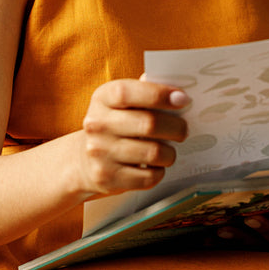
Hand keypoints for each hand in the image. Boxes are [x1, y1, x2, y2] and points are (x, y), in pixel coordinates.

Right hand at [75, 78, 188, 195]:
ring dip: (169, 153)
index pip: (129, 93)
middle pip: (149, 124)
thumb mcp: (121, 103)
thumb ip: (146, 92)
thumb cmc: (115, 125)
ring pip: (153, 153)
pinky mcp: (108, 177)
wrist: (85, 160)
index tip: (183, 99)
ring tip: (168, 151)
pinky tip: (155, 166)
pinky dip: (159, 171)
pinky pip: (149, 177)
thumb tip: (178, 94)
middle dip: (176, 127)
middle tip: (183, 130)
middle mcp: (97, 124)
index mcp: (102, 98)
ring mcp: (100, 152)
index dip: (160, 94)